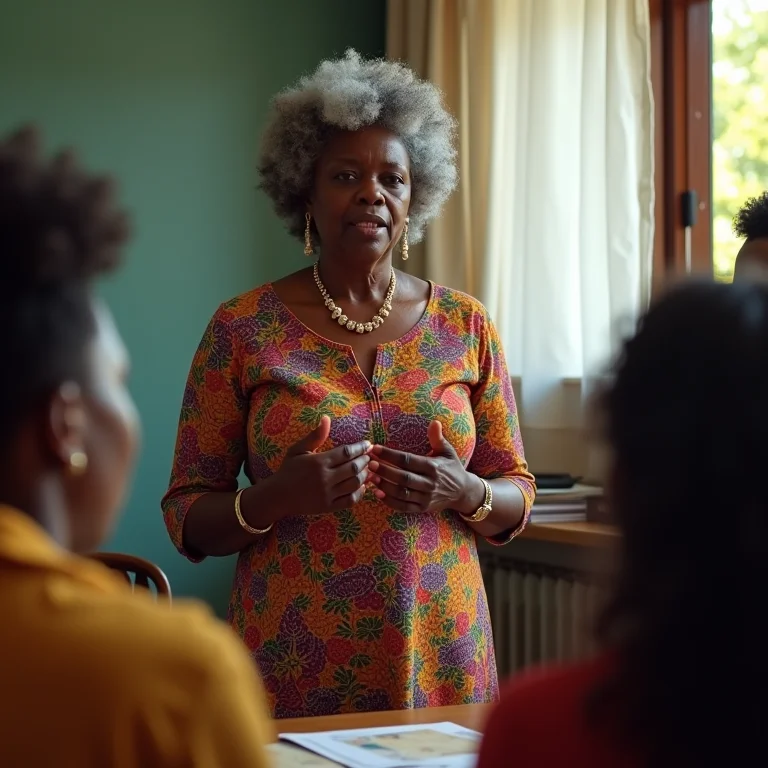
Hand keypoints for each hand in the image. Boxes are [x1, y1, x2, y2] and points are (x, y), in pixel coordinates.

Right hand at [269, 416, 371, 516]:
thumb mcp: (298, 450)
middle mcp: (324, 478)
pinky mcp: (328, 507)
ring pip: (354, 483)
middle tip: (369, 456)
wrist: (277, 496)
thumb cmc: (288, 470)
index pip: (346, 452)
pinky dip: (359, 493)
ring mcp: (327, 494)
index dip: (360, 448)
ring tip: (367, 469)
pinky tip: (361, 486)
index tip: (367, 445)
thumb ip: (315, 436)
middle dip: (365, 460)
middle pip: (353, 467)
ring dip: (364, 475)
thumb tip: (326, 418)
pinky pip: (350, 500)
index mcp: (318, 462)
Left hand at [368, 420, 484, 514]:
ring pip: (401, 493)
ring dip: (384, 486)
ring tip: (370, 477)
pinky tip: (377, 493)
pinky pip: (403, 506)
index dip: (390, 454)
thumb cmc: (451, 468)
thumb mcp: (447, 451)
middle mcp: (429, 483)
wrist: (463, 492)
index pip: (408, 460)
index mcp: (433, 467)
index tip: (375, 448)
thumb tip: (434, 422)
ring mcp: (425, 498)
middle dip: (384, 470)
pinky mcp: (422, 509)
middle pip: (402, 477)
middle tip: (369, 463)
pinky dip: (389, 501)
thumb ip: (438, 438)